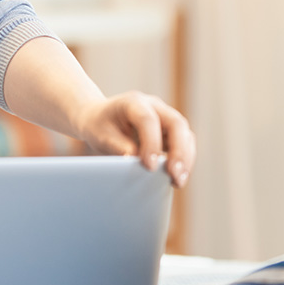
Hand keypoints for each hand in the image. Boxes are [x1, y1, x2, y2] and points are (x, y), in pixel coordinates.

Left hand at [74, 92, 195, 187]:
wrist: (99, 120)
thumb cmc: (98, 126)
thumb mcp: (99, 135)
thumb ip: (117, 145)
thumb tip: (136, 160)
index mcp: (133, 102)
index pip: (148, 119)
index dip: (151, 142)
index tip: (149, 166)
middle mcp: (154, 106)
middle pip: (176, 124)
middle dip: (178, 151)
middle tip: (174, 175)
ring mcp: (165, 117)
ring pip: (185, 134)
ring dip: (185, 159)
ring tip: (177, 182)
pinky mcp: (170, 131)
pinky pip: (184, 144)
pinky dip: (183, 161)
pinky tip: (176, 178)